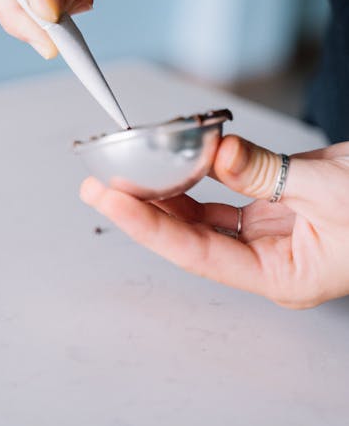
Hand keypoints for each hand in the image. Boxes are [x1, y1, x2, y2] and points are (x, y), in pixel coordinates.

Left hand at [80, 135, 348, 307]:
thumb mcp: (330, 189)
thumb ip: (267, 172)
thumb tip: (215, 151)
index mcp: (281, 274)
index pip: (197, 253)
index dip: (148, 226)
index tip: (111, 200)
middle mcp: (267, 259)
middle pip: (190, 236)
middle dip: (143, 208)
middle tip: (101, 182)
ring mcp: (268, 233)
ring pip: (203, 215)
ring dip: (165, 191)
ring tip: (125, 170)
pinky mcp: (272, 207)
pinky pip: (223, 194)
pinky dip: (198, 174)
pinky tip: (174, 160)